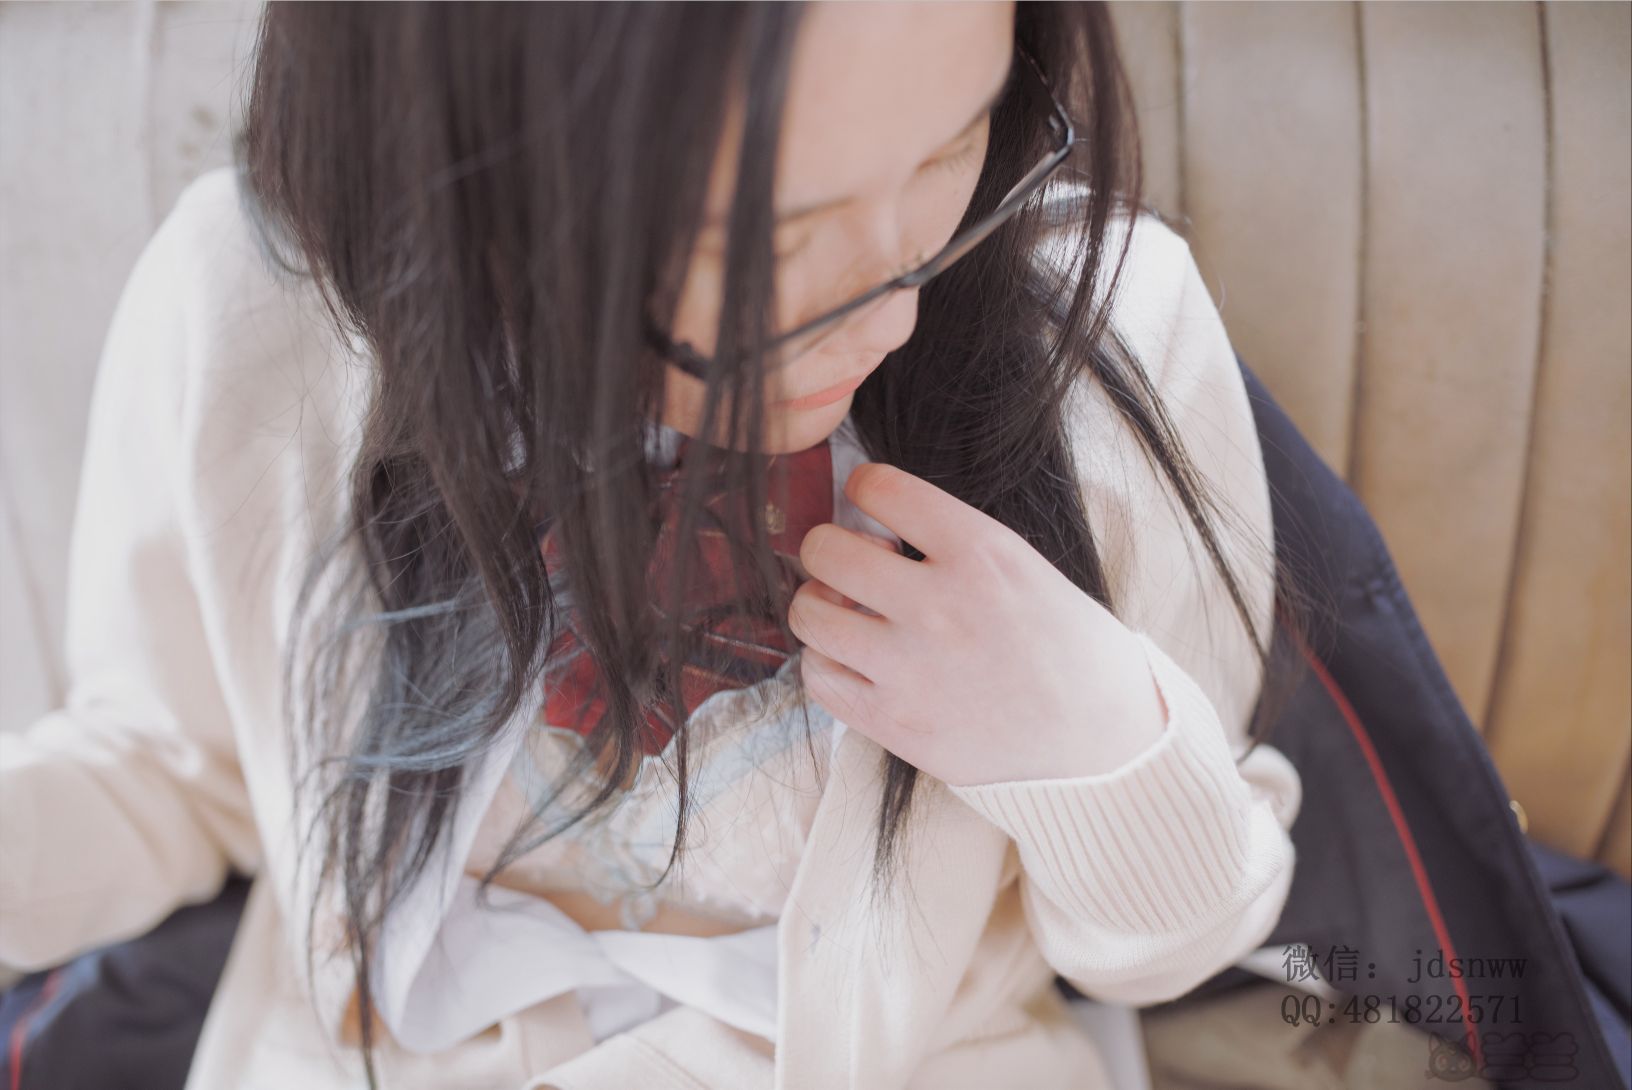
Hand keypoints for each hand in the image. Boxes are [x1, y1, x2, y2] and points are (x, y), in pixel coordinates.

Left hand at [788, 462, 1169, 787]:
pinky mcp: (894, 721)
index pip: (880, 488)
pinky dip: (825, 660)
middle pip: (826, 550)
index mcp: (981, 552)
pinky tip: (852, 658)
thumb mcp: (1026, 567)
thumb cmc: (1069, 650)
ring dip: (819, 604)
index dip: (866, 488)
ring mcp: (910, 667)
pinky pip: (818, 675)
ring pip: (809, 613)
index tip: (869, 500)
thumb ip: (952, 545)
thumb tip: (876, 535)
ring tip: (845, 613)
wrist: (1101, 741)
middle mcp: (938, 605)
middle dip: (829, 547)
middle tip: (848, 563)